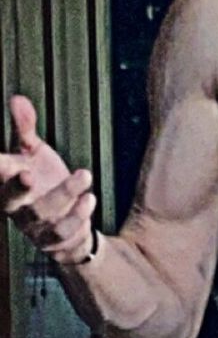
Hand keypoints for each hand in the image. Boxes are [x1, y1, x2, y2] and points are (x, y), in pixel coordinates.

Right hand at [0, 96, 96, 263]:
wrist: (65, 219)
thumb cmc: (42, 179)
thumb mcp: (32, 151)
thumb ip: (24, 128)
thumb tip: (17, 98)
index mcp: (5, 181)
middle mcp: (15, 205)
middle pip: (8, 199)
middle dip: (16, 187)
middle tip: (26, 173)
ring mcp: (34, 224)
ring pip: (42, 213)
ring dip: (64, 193)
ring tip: (85, 174)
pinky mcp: (54, 239)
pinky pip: (63, 232)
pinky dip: (78, 216)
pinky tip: (90, 198)